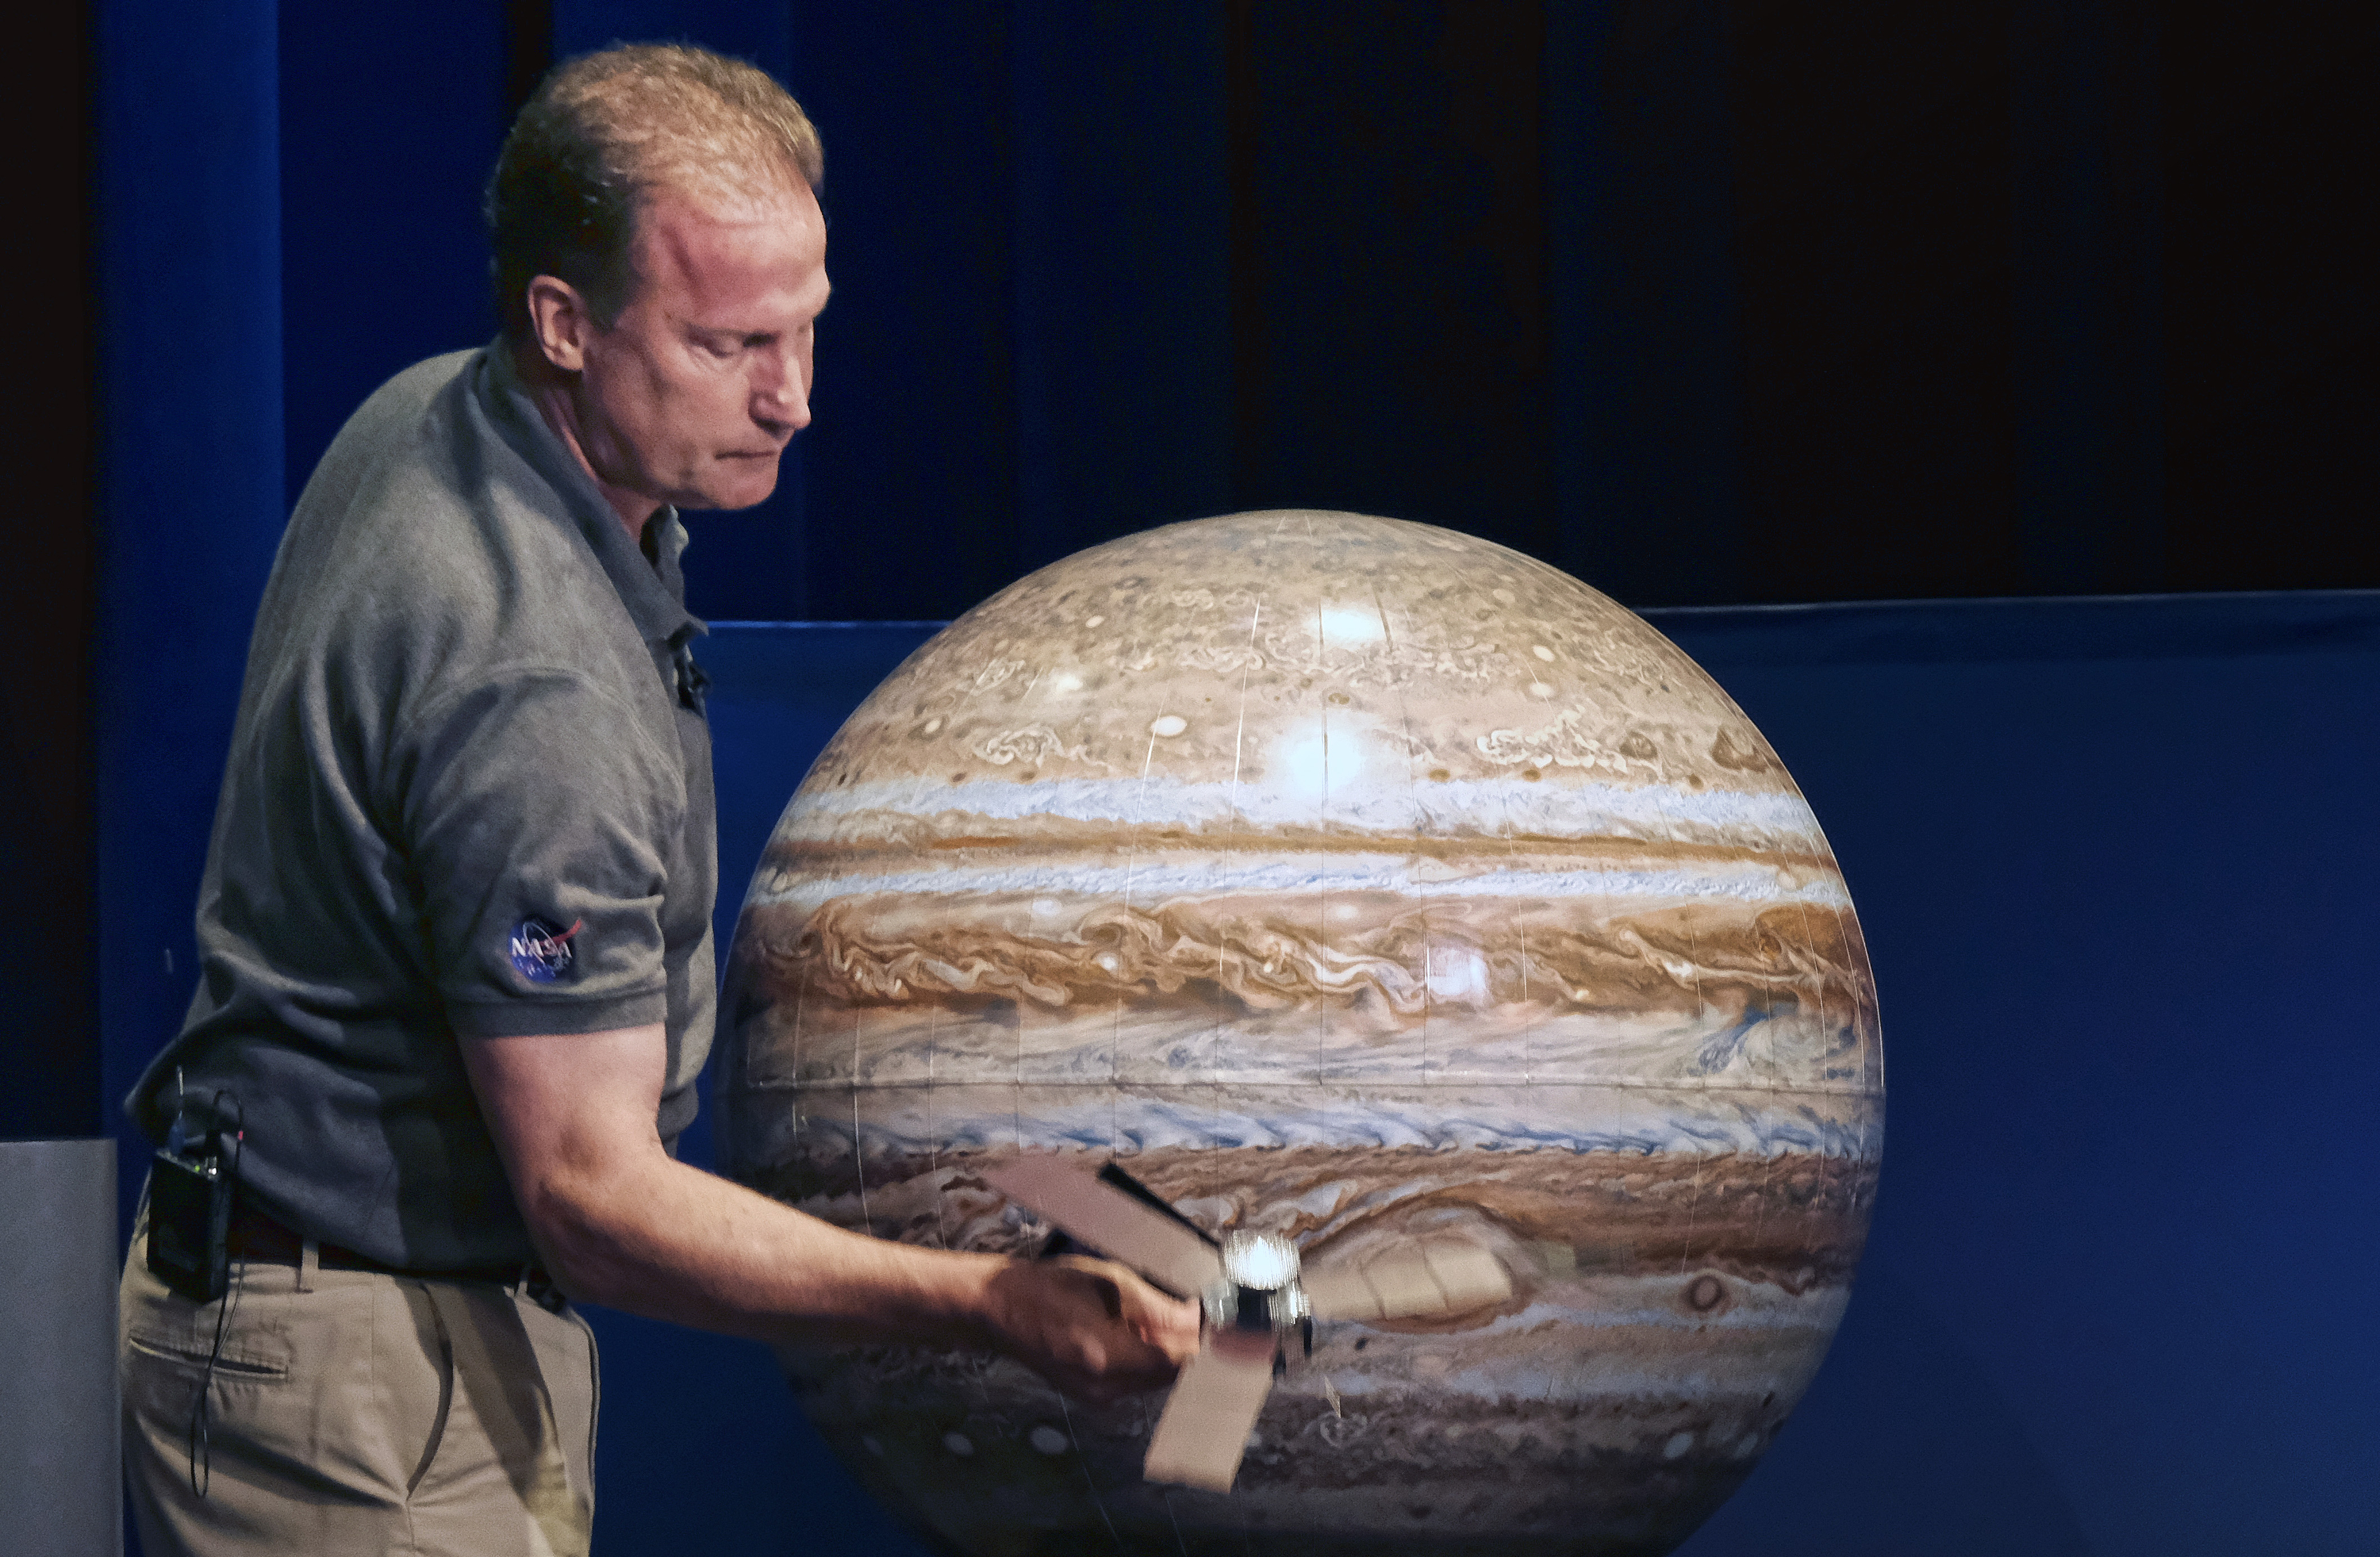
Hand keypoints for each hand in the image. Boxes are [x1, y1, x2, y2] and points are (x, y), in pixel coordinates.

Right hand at [981, 1255, 1202, 1404]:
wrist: (1000, 1309)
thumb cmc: (1050, 1287)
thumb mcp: (1109, 1281)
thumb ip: (1157, 1305)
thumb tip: (1194, 1317)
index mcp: (1106, 1355)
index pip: (1178, 1360)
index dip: (1202, 1339)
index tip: (1215, 1318)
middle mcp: (1103, 1386)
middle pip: (1170, 1376)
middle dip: (1189, 1345)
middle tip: (1197, 1314)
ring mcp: (1095, 1396)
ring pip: (1155, 1381)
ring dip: (1170, 1353)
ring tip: (1171, 1320)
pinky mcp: (1091, 1395)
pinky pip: (1135, 1382)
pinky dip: (1148, 1360)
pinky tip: (1143, 1334)